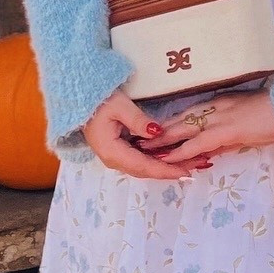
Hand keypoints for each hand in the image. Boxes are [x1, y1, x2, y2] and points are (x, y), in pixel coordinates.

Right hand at [83, 90, 203, 180]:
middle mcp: (114, 160)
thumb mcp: (119, 106)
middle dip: (169, 171)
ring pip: (144, 167)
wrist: (79, 100)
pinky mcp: (119, 152)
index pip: (144, 166)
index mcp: (113, 152)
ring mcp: (116, 157)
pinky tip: (171, 158)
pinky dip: (156, 161)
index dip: (165, 170)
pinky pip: (140, 160)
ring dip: (164, 167)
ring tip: (187, 165)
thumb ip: (138, 120)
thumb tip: (158, 132)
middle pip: (146, 171)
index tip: (185, 172)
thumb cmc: (98, 100)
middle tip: (194, 168)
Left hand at [141, 90, 273, 170]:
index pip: (187, 114)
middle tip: (136, 141)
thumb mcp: (244, 127)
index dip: (167, 123)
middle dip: (157, 132)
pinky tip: (168, 158)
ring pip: (183, 130)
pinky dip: (183, 151)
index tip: (149, 131)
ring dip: (163, 142)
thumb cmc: (273, 116)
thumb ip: (224, 140)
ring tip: (143, 151)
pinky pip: (199, 143)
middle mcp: (215, 107)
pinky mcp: (228, 130)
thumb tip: (207, 155)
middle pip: (179, 120)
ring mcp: (220, 117)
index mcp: (219, 103)